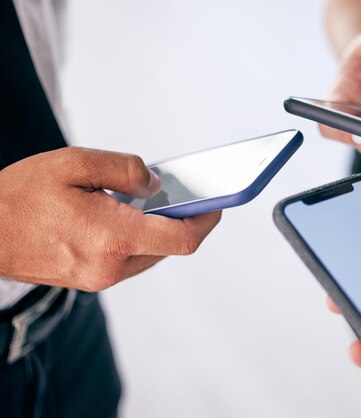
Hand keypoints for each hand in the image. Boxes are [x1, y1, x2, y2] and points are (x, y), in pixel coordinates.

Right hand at [0, 147, 220, 290]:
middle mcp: (111, 266)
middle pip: (169, 247)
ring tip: (151, 202)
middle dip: (182, 221)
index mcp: (112, 237)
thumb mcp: (73, 164)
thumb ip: (124, 170)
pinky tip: (126, 217)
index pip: (182, 238)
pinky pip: (130, 260)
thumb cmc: (17, 198)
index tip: (218, 204)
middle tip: (184, 194)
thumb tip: (156, 184)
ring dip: (159, 230)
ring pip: (151, 254)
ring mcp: (100, 278)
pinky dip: (138, 239)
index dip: (207, 220)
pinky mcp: (91, 280)